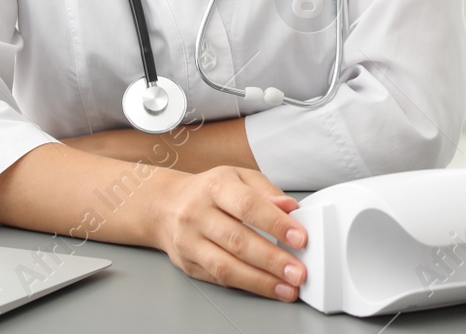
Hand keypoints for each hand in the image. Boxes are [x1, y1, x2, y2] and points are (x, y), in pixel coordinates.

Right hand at [151, 165, 309, 301]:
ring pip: (226, 266)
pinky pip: (218, 278)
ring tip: (287, 287)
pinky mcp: (187, 264)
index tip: (299, 238)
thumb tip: (290, 208)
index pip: (247, 205)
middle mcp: (198, 213)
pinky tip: (268, 287)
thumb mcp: (239, 177)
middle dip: (272, 259)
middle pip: (237, 240)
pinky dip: (246, 285)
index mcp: (215, 186)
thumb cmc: (209, 191)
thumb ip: (267, 192)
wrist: (165, 205)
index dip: (275, 223)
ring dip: (260, 280)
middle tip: (298, 272)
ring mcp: (189, 241)